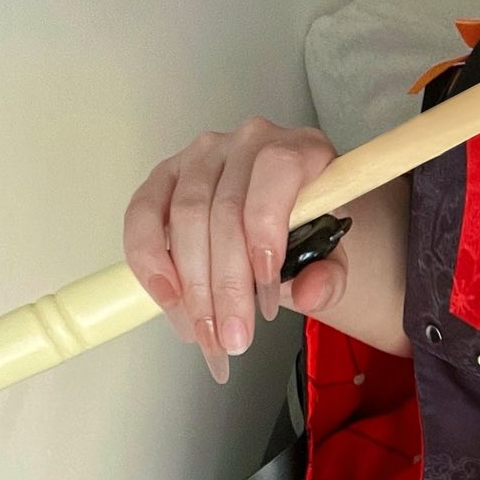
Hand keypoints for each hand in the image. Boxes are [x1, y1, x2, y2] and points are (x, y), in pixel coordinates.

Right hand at [123, 117, 345, 381]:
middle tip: (233, 338)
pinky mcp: (165, 176)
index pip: (277, 173)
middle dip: (226, 285)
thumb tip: (310, 292)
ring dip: (190, 286)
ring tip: (205, 333)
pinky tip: (168, 299)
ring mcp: (202, 156)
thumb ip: (330, 276)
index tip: (268, 292)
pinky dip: (150, 261)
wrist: (291, 219)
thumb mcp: (336, 256)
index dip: (266, 233)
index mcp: (301, 148)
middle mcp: (248, 141)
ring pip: (184, 217)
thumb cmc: (313, 231)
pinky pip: (143, 214)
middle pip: (225, 209)